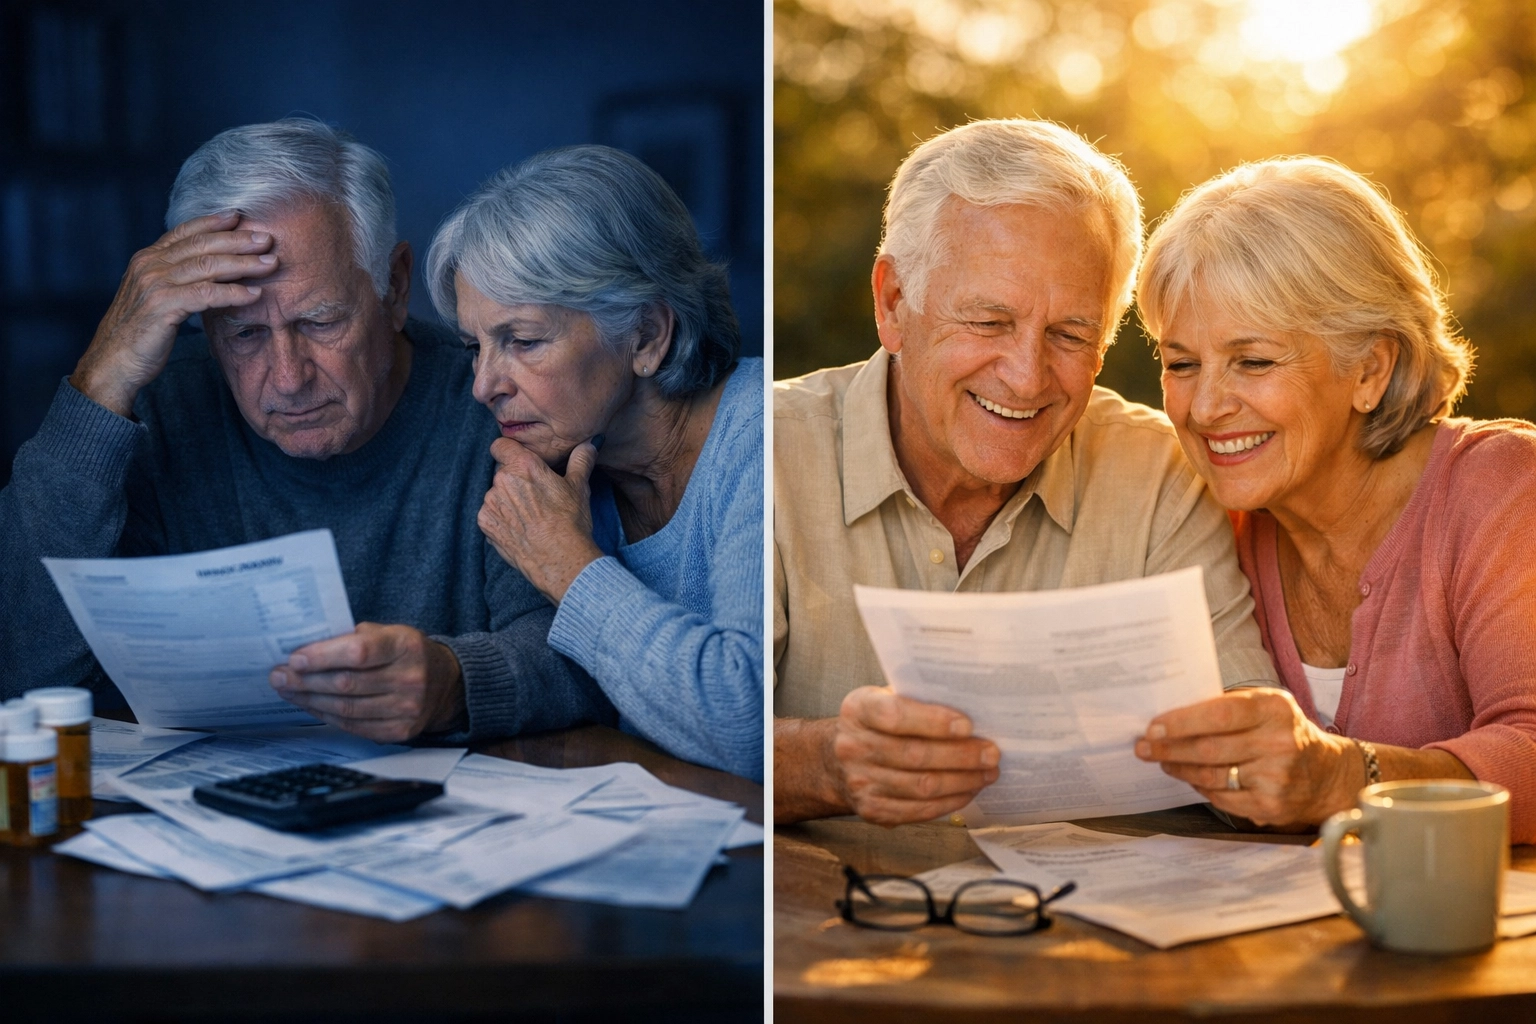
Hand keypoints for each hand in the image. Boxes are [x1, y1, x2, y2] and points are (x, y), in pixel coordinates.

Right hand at [71, 212, 278, 415]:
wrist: (113, 362)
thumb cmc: (141, 333)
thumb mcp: (157, 297)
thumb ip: (176, 279)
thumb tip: (212, 271)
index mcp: (147, 259)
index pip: (184, 232)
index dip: (212, 222)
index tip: (238, 216)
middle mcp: (149, 265)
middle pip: (201, 245)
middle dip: (237, 240)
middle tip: (267, 239)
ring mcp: (154, 284)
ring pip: (207, 266)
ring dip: (243, 263)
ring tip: (270, 263)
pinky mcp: (162, 306)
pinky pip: (206, 294)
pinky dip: (233, 293)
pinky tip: (254, 294)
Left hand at [269, 622, 465, 742]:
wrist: (444, 683)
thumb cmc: (407, 653)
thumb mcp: (389, 632)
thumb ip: (353, 637)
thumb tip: (305, 647)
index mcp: (406, 646)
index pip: (359, 652)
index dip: (322, 657)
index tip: (294, 658)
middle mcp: (410, 678)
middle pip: (346, 684)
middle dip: (306, 680)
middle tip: (279, 675)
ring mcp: (406, 709)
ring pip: (345, 708)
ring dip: (310, 699)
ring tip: (288, 690)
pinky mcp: (400, 731)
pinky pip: (353, 726)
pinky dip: (326, 715)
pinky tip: (310, 705)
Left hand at [479, 437, 603, 602]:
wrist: (559, 558)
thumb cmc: (570, 521)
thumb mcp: (579, 486)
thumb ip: (580, 460)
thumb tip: (588, 445)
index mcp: (522, 465)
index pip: (500, 445)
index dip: (510, 452)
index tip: (520, 462)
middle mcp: (501, 480)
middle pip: (502, 472)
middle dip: (516, 480)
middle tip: (536, 497)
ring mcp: (490, 503)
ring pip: (497, 494)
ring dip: (509, 500)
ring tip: (531, 516)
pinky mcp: (485, 523)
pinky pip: (491, 514)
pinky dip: (502, 518)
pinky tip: (521, 528)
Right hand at [830, 686, 1000, 824]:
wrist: (837, 761)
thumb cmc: (876, 724)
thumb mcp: (885, 699)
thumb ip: (918, 699)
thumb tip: (971, 704)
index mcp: (858, 710)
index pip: (894, 715)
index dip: (933, 721)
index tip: (967, 725)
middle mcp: (853, 747)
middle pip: (914, 754)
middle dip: (961, 755)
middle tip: (991, 753)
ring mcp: (860, 782)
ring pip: (921, 786)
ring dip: (962, 781)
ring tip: (987, 772)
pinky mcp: (872, 810)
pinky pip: (918, 810)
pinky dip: (950, 802)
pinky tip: (968, 790)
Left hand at [1134, 687, 1359, 826]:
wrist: (1328, 774)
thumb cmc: (1282, 732)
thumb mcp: (1265, 706)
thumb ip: (1226, 707)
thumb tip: (1169, 717)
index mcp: (1275, 709)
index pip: (1219, 714)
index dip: (1181, 722)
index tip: (1152, 727)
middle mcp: (1279, 742)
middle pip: (1209, 749)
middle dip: (1168, 749)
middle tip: (1143, 748)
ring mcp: (1277, 778)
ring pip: (1211, 775)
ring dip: (1179, 769)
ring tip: (1162, 762)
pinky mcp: (1272, 806)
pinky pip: (1222, 798)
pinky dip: (1202, 788)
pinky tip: (1191, 779)